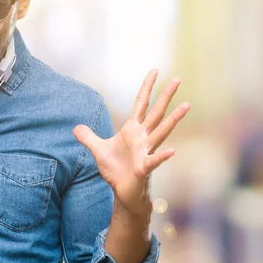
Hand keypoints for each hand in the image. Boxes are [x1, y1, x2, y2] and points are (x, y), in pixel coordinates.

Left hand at [73, 70, 189, 218]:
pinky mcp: (144, 167)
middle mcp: (143, 137)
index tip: (155, 71)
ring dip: (174, 119)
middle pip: (156, 112)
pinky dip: (162, 156)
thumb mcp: (98, 150)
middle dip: (166, 95)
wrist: (122, 192)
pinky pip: (154, 160)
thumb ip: (88, 137)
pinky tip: (172, 151)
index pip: (141, 103)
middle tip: (178, 79)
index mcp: (132, 130)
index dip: (147, 87)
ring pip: (162, 131)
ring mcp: (146, 151)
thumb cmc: (115, 170)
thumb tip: (75, 128)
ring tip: (187, 105)